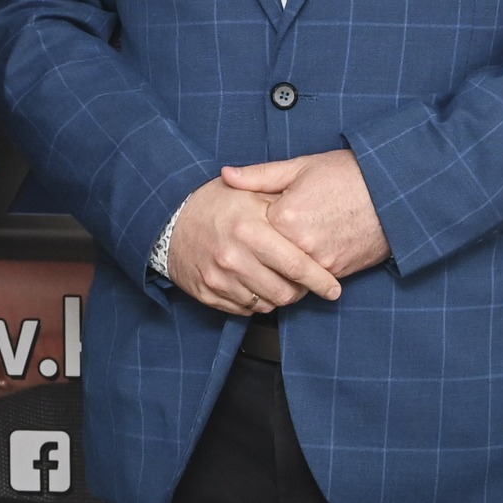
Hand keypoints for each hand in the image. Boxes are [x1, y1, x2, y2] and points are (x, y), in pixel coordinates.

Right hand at [165, 177, 341, 315]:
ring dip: (279, 296)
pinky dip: (256, 300)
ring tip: (279, 279)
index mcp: (248, 229)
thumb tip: (316, 216)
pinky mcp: (209, 294)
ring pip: (266, 304)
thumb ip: (282, 202)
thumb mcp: (248, 192)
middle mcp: (233, 257)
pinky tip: (256, 282)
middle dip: (301, 292)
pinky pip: (245, 309)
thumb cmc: (214, 203)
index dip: (320, 280)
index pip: (296, 264)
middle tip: (305, 282)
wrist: (168, 219)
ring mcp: (219, 279)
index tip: (334, 288)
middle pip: (284, 292)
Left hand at [222, 149, 389, 277]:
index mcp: (285, 216)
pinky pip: (310, 282)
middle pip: (266, 259)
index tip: (245, 224)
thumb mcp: (301, 166)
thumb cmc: (347, 174)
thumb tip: (226, 175)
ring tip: (279, 254)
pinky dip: (302, 275)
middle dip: (260, 254)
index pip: (251, 234)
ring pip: (286, 276)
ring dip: (280, 269)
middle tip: (256, 247)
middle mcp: (300, 244)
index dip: (248, 227)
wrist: (393, 191)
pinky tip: (302, 260)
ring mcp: (320, 262)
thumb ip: (259, 176)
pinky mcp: (337, 272)